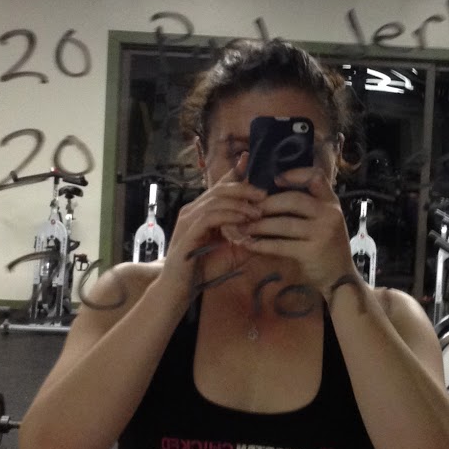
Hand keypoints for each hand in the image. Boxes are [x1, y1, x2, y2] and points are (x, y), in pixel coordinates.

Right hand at [157, 160, 265, 304]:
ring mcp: (189, 219)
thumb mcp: (232, 251)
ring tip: (257, 211)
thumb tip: (269, 229)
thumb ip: (247, 237)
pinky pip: (211, 216)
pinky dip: (229, 216)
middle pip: (220, 188)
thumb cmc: (204, 269)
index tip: (250, 159)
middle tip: (264, 195)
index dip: (235, 171)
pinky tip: (243, 220)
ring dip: (240, 204)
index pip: (220, 186)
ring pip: (216, 199)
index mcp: (203, 210)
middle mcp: (193, 210)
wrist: (179, 288)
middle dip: (244, 188)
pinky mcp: (188, 231)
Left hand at [244, 168, 355, 294]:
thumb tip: (271, 192)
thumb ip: (307, 206)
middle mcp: (329, 214)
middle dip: (266, 203)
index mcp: (331, 202)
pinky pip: (280, 245)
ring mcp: (322, 233)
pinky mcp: (311, 252)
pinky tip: (249, 244)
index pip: (316, 177)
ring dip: (259, 225)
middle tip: (248, 209)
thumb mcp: (324, 220)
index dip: (295, 174)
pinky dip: (262, 245)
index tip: (275, 179)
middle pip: (293, 199)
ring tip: (243, 227)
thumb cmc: (325, 245)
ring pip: (283, 223)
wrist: (340, 277)